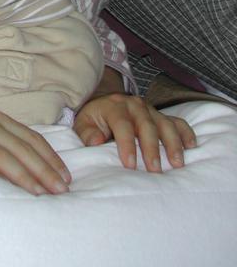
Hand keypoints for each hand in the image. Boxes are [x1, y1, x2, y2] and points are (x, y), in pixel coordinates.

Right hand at [0, 108, 71, 195]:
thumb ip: (5, 145)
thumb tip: (34, 171)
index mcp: (0, 118)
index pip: (32, 137)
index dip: (51, 157)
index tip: (66, 176)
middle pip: (25, 146)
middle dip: (46, 169)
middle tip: (62, 188)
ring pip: (9, 154)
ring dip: (29, 174)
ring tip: (45, 191)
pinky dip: (3, 173)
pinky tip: (15, 184)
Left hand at [73, 93, 196, 171]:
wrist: (105, 104)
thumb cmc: (94, 120)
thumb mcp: (83, 124)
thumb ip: (87, 133)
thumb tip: (96, 142)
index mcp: (114, 106)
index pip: (122, 125)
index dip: (127, 145)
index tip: (130, 165)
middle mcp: (135, 105)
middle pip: (146, 125)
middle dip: (152, 148)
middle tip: (155, 170)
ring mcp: (151, 110)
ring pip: (165, 123)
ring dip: (173, 143)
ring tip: (177, 163)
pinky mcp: (161, 116)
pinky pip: (177, 122)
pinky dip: (186, 133)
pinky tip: (191, 147)